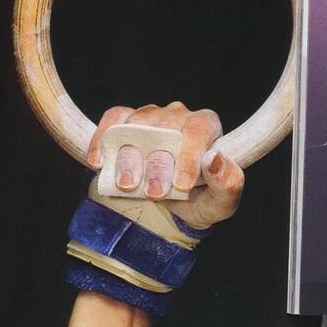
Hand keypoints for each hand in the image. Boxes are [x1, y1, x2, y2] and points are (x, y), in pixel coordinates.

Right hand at [87, 102, 244, 231]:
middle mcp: (178, 116)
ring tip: (127, 186)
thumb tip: (215, 159)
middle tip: (155, 193)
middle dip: (158, 164)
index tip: (182, 184)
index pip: (199, 128)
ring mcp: (150, 117)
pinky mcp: (124, 123)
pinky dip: (103, 139)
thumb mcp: (220, 203)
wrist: (167, 210)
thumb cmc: (198, 201)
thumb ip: (227, 183)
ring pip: (137, 125)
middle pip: (166, 127)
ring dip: (129, 157)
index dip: (190, 154)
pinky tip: (99, 163)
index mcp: (206, 127)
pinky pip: (113, 120)